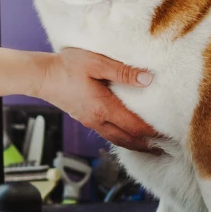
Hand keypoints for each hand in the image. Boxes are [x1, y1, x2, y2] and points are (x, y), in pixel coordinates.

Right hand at [39, 47, 158, 151]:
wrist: (40, 75)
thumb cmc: (67, 66)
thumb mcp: (96, 63)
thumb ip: (123, 71)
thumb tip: (147, 79)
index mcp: (103, 107)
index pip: (135, 125)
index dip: (153, 132)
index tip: (170, 135)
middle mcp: (98, 120)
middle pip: (128, 139)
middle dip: (147, 145)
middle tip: (166, 148)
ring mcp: (90, 121)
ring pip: (117, 139)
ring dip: (135, 144)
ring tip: (150, 147)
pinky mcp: (84, 118)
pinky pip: (107, 133)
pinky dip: (122, 138)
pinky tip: (126, 136)